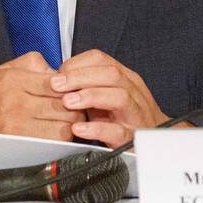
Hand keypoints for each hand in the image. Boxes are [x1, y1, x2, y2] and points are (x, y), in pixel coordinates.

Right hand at [0, 51, 73, 176]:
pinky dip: (60, 141)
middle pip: (66, 105)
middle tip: (77, 109)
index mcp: (12, 80)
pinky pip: (53, 144)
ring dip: (71, 126)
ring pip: (64, 126)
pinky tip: (56, 135)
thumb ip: (32, 64)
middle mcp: (14, 102)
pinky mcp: (17, 147)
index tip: (75, 92)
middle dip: (77, 107)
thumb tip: (60, 69)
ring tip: (66, 122)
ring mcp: (16, 126)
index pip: (59, 82)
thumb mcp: (2, 72)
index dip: (73, 88)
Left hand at [51, 49, 170, 148]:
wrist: (155, 142)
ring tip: (68, 102)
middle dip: (80, 77)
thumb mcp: (103, 96)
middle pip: (111, 74)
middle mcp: (133, 92)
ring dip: (91, 96)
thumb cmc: (124, 118)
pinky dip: (98, 129)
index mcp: (124, 79)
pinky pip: (119, 131)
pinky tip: (79, 128)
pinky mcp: (132, 139)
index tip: (56, 75)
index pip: (102, 60)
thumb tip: (47, 72)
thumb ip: (82, 84)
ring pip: (120, 97)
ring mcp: (135, 115)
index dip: (76, 64)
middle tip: (56, 85)